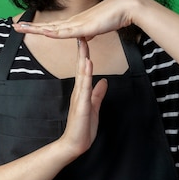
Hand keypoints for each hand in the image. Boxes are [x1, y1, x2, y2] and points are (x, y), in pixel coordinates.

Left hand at [13, 0, 138, 39]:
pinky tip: (44, 33)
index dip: (39, 27)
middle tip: (14, 27)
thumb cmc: (113, 16)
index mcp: (75, 23)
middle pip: (47, 26)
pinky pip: (67, 32)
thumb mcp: (97, 28)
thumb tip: (84, 38)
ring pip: (52, 28)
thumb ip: (89, 33)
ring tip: (20, 28)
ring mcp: (78, 23)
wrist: (125, 7)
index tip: (26, 27)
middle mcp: (73, 22)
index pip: (53, 27)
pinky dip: (54, 33)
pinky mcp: (85, 27)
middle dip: (31, 26)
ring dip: (35, 28)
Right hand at [58, 37, 107, 158]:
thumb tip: (104, 81)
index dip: (85, 55)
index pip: (84, 70)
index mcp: (82, 91)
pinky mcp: (81, 105)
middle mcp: (79, 92)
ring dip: (84, 60)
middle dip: (82, 52)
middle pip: (81, 68)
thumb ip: (98, 94)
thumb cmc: (83, 128)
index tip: (85, 41)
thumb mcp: (94, 107)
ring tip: (84, 46)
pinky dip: (87, 76)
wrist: (75, 144)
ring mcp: (79, 98)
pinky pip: (85, 88)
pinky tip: (88, 66)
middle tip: (82, 35)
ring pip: (82, 75)